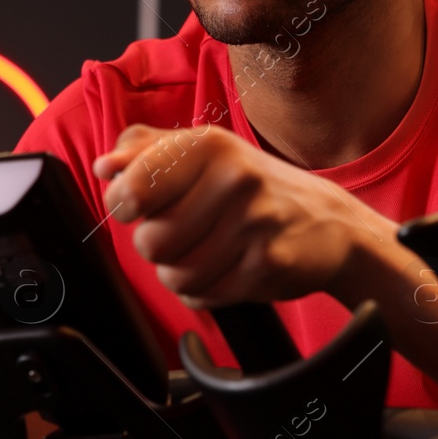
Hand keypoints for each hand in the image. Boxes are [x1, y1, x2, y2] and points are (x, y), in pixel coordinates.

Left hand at [91, 123, 390, 308]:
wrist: (331, 223)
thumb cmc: (256, 186)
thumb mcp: (205, 151)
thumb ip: (147, 151)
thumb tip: (105, 166)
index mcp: (209, 144)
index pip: (133, 188)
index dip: (123, 205)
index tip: (133, 206)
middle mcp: (234, 178)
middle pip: (150, 241)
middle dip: (159, 245)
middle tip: (186, 231)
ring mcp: (254, 223)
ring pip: (174, 274)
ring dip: (182, 271)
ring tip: (208, 251)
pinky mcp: (267, 264)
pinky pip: (204, 294)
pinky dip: (207, 289)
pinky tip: (227, 268)